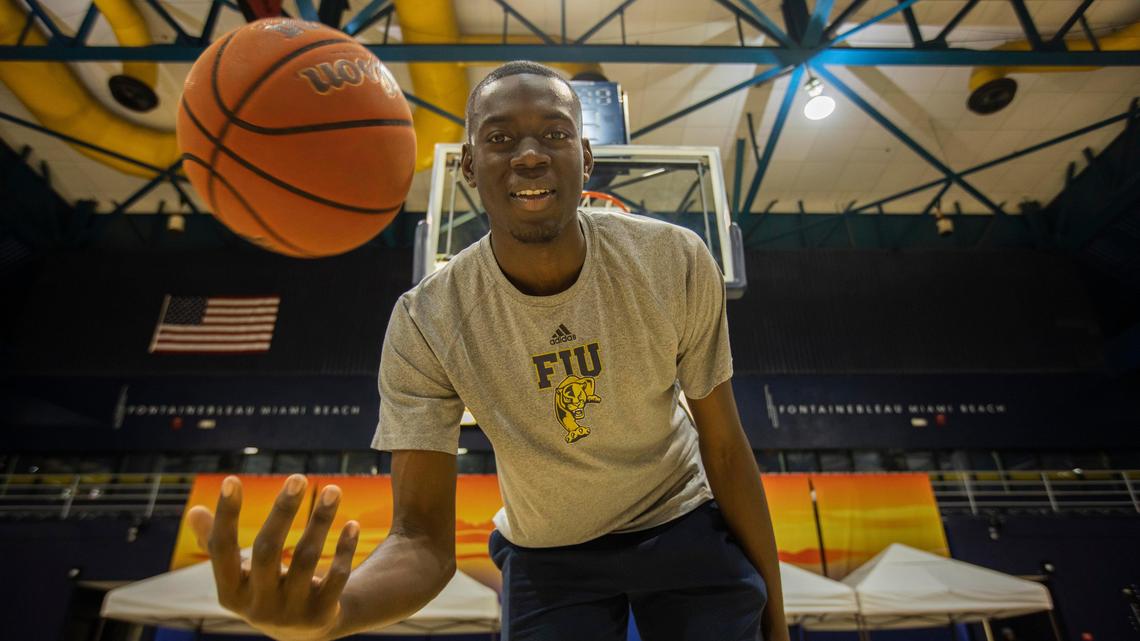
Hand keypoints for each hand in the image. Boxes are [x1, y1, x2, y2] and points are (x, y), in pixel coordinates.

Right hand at [187, 474, 359, 640]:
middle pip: (267, 551)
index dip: (225, 516)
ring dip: (320, 521)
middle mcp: (258, 605)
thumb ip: (216, 544)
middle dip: (282, 511)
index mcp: (230, 593)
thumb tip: (193, 510)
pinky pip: (337, 577)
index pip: (222, 551)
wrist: (302, 632)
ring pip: (307, 559)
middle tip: (297, 477)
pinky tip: (352, 523)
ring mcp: (291, 612)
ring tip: (333, 490)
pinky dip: (344, 549)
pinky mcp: (322, 614)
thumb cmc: (264, 588)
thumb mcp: (238, 574)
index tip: (231, 480)